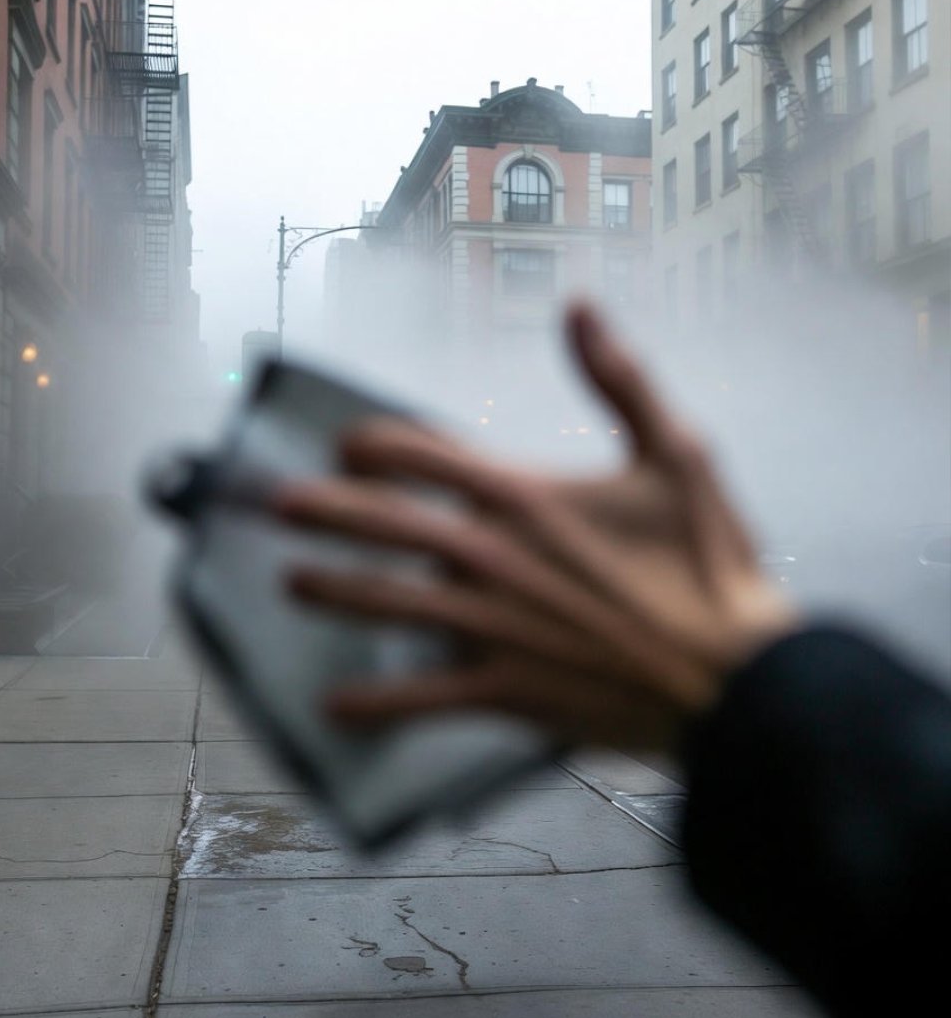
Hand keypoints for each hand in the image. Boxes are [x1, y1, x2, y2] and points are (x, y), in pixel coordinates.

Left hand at [275, 301, 797, 750]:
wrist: (735, 679)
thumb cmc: (709, 565)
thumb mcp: (678, 455)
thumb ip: (621, 381)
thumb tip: (580, 308)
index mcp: (524, 496)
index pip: (424, 455)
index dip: (377, 445)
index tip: (347, 444)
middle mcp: (491, 557)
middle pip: (386, 525)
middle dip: (328, 513)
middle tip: (282, 508)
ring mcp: (490, 627)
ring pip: (388, 605)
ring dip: (334, 592)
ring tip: (292, 583)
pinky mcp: (504, 689)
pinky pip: (423, 699)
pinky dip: (378, 705)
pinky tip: (336, 709)